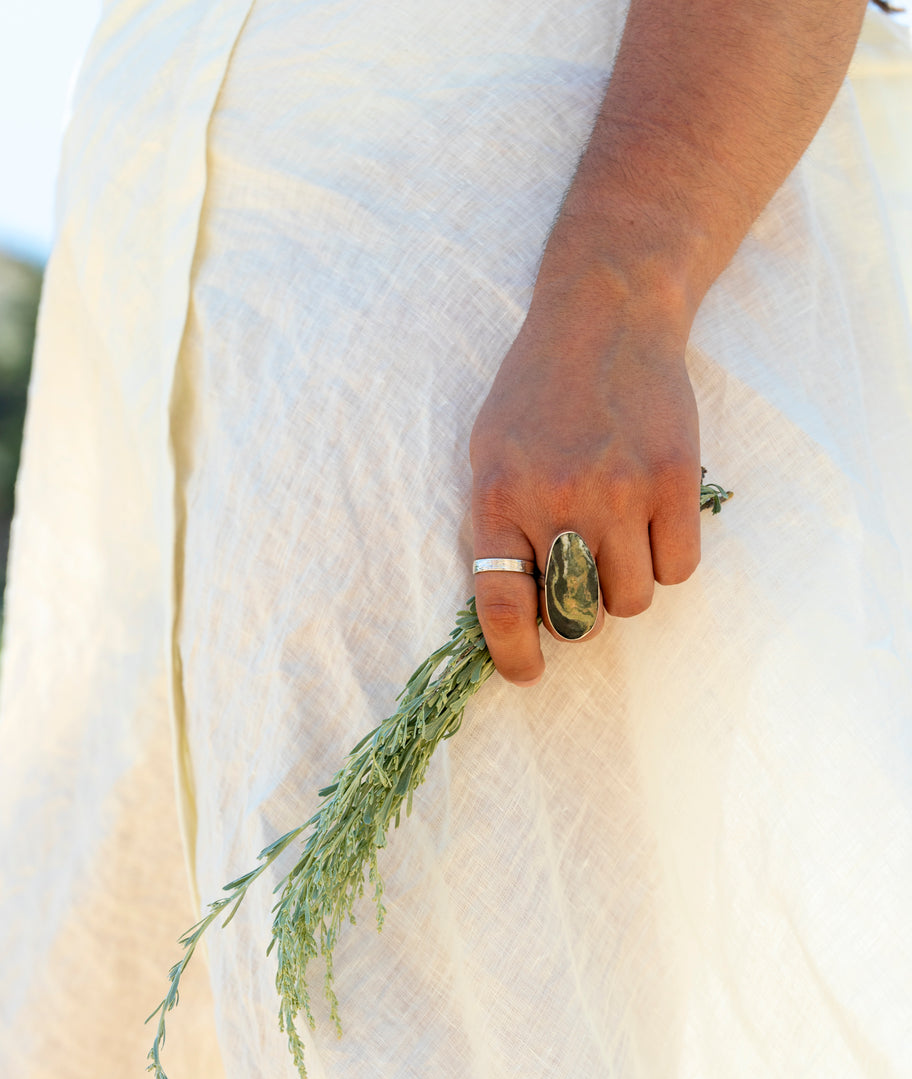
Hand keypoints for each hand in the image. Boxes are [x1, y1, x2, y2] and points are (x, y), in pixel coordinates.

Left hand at [470, 251, 702, 684]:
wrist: (607, 314)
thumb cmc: (538, 391)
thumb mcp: (489, 452)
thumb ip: (498, 529)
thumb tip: (515, 615)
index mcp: (500, 496)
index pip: (502, 605)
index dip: (513, 655)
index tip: (528, 673)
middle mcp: (559, 499)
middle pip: (576, 617)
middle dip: (578, 616)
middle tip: (581, 583)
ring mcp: (622, 490)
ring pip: (632, 601)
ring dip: (625, 589)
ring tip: (617, 542)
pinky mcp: (677, 481)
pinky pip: (679, 570)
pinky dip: (667, 561)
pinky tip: (653, 523)